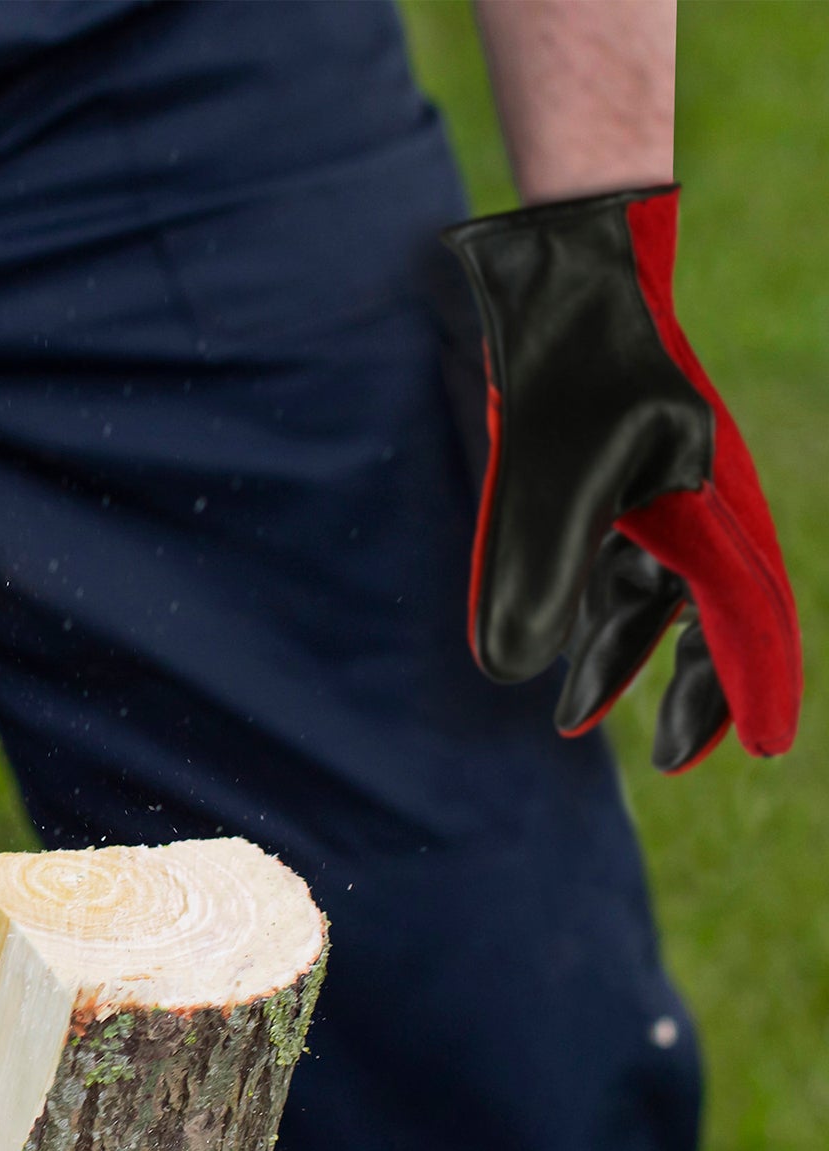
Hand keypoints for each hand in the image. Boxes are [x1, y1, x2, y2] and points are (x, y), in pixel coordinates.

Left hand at [445, 186, 800, 770]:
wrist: (560, 270)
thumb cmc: (567, 369)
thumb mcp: (546, 480)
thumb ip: (532, 577)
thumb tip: (510, 670)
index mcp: (708, 510)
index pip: (745, 619)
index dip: (749, 687)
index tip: (761, 750)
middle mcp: (698, 505)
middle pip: (708, 619)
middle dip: (692, 692)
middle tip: (674, 760)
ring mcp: (656, 490)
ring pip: (646, 596)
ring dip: (615, 657)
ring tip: (573, 722)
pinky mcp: (607, 476)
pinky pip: (611, 561)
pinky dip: (585, 608)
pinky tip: (548, 647)